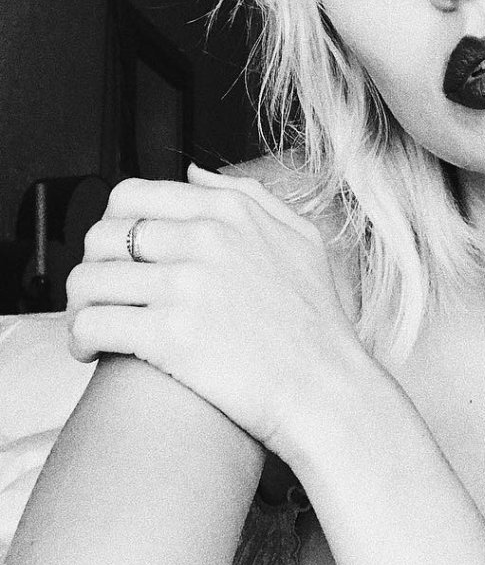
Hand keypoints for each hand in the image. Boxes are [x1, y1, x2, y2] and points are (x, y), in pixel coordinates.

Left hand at [66, 165, 363, 452]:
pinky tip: (91, 350)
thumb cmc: (316, 323)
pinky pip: (92, 322)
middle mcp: (205, 240)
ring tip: (90, 324)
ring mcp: (185, 285)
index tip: (117, 254)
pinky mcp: (168, 335)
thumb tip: (193, 176)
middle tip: (100, 293)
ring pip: (88, 278)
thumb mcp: (301, 238)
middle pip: (102, 235)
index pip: (132, 195)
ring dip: (79, 304)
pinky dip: (79, 338)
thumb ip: (249, 195)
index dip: (111, 225)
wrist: (325, 389)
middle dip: (91, 265)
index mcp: (230, 212)